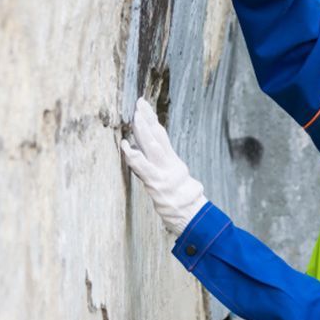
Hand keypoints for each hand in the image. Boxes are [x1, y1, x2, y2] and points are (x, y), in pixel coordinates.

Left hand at [120, 97, 207, 234]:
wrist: (193, 217)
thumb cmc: (184, 203)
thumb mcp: (178, 183)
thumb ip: (165, 169)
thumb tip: (151, 157)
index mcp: (173, 163)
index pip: (161, 136)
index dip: (153, 120)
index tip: (145, 106)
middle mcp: (169, 165)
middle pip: (157, 137)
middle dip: (147, 119)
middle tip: (139, 102)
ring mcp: (162, 173)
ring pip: (152, 147)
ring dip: (142, 130)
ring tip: (135, 116)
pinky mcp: (157, 184)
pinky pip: (143, 167)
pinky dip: (134, 155)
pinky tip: (126, 146)